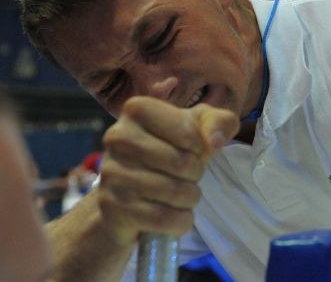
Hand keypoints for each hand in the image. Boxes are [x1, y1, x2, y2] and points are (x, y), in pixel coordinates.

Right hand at [97, 97, 238, 245]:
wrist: (130, 194)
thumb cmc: (170, 151)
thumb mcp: (199, 128)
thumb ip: (220, 122)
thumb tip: (215, 142)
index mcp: (137, 109)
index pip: (189, 133)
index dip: (200, 148)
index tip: (192, 150)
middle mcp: (117, 136)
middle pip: (182, 163)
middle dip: (196, 174)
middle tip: (187, 176)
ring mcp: (110, 172)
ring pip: (173, 192)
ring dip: (190, 198)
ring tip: (182, 195)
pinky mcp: (111, 206)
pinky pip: (162, 218)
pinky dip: (180, 221)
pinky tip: (175, 215)